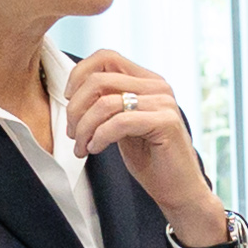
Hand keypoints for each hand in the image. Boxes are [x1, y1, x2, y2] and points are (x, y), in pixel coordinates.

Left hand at [65, 47, 229, 245]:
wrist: (179, 190)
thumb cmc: (150, 159)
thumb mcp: (122, 123)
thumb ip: (108, 102)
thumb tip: (74, 89)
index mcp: (148, 81)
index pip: (106, 57)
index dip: (79, 74)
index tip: (68, 100)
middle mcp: (159, 86)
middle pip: (99, 79)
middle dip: (75, 108)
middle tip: (73, 134)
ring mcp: (164, 103)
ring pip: (105, 102)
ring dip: (84, 127)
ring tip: (82, 147)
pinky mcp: (166, 123)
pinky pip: (119, 122)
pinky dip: (99, 137)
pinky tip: (95, 150)